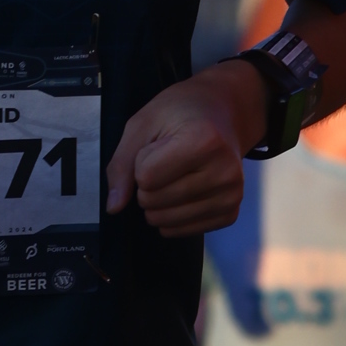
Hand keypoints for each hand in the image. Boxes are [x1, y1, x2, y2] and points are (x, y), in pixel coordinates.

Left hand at [106, 68, 261, 236]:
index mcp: (205, 140)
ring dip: (158, 202)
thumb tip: (114, 207)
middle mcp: (224, 172)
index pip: (145, 177)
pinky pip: (182, 231)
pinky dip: (173, 215)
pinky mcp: (230, 214)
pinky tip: (186, 191)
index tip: (159, 146)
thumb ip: (121, 164)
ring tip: (176, 175)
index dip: (141, 162)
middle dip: (147, 184)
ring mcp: (230, 196)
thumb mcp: (143, 124)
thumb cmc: (182, 114)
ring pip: (165, 221)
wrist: (223, 115)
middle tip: (167, 161)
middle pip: (153, 201)